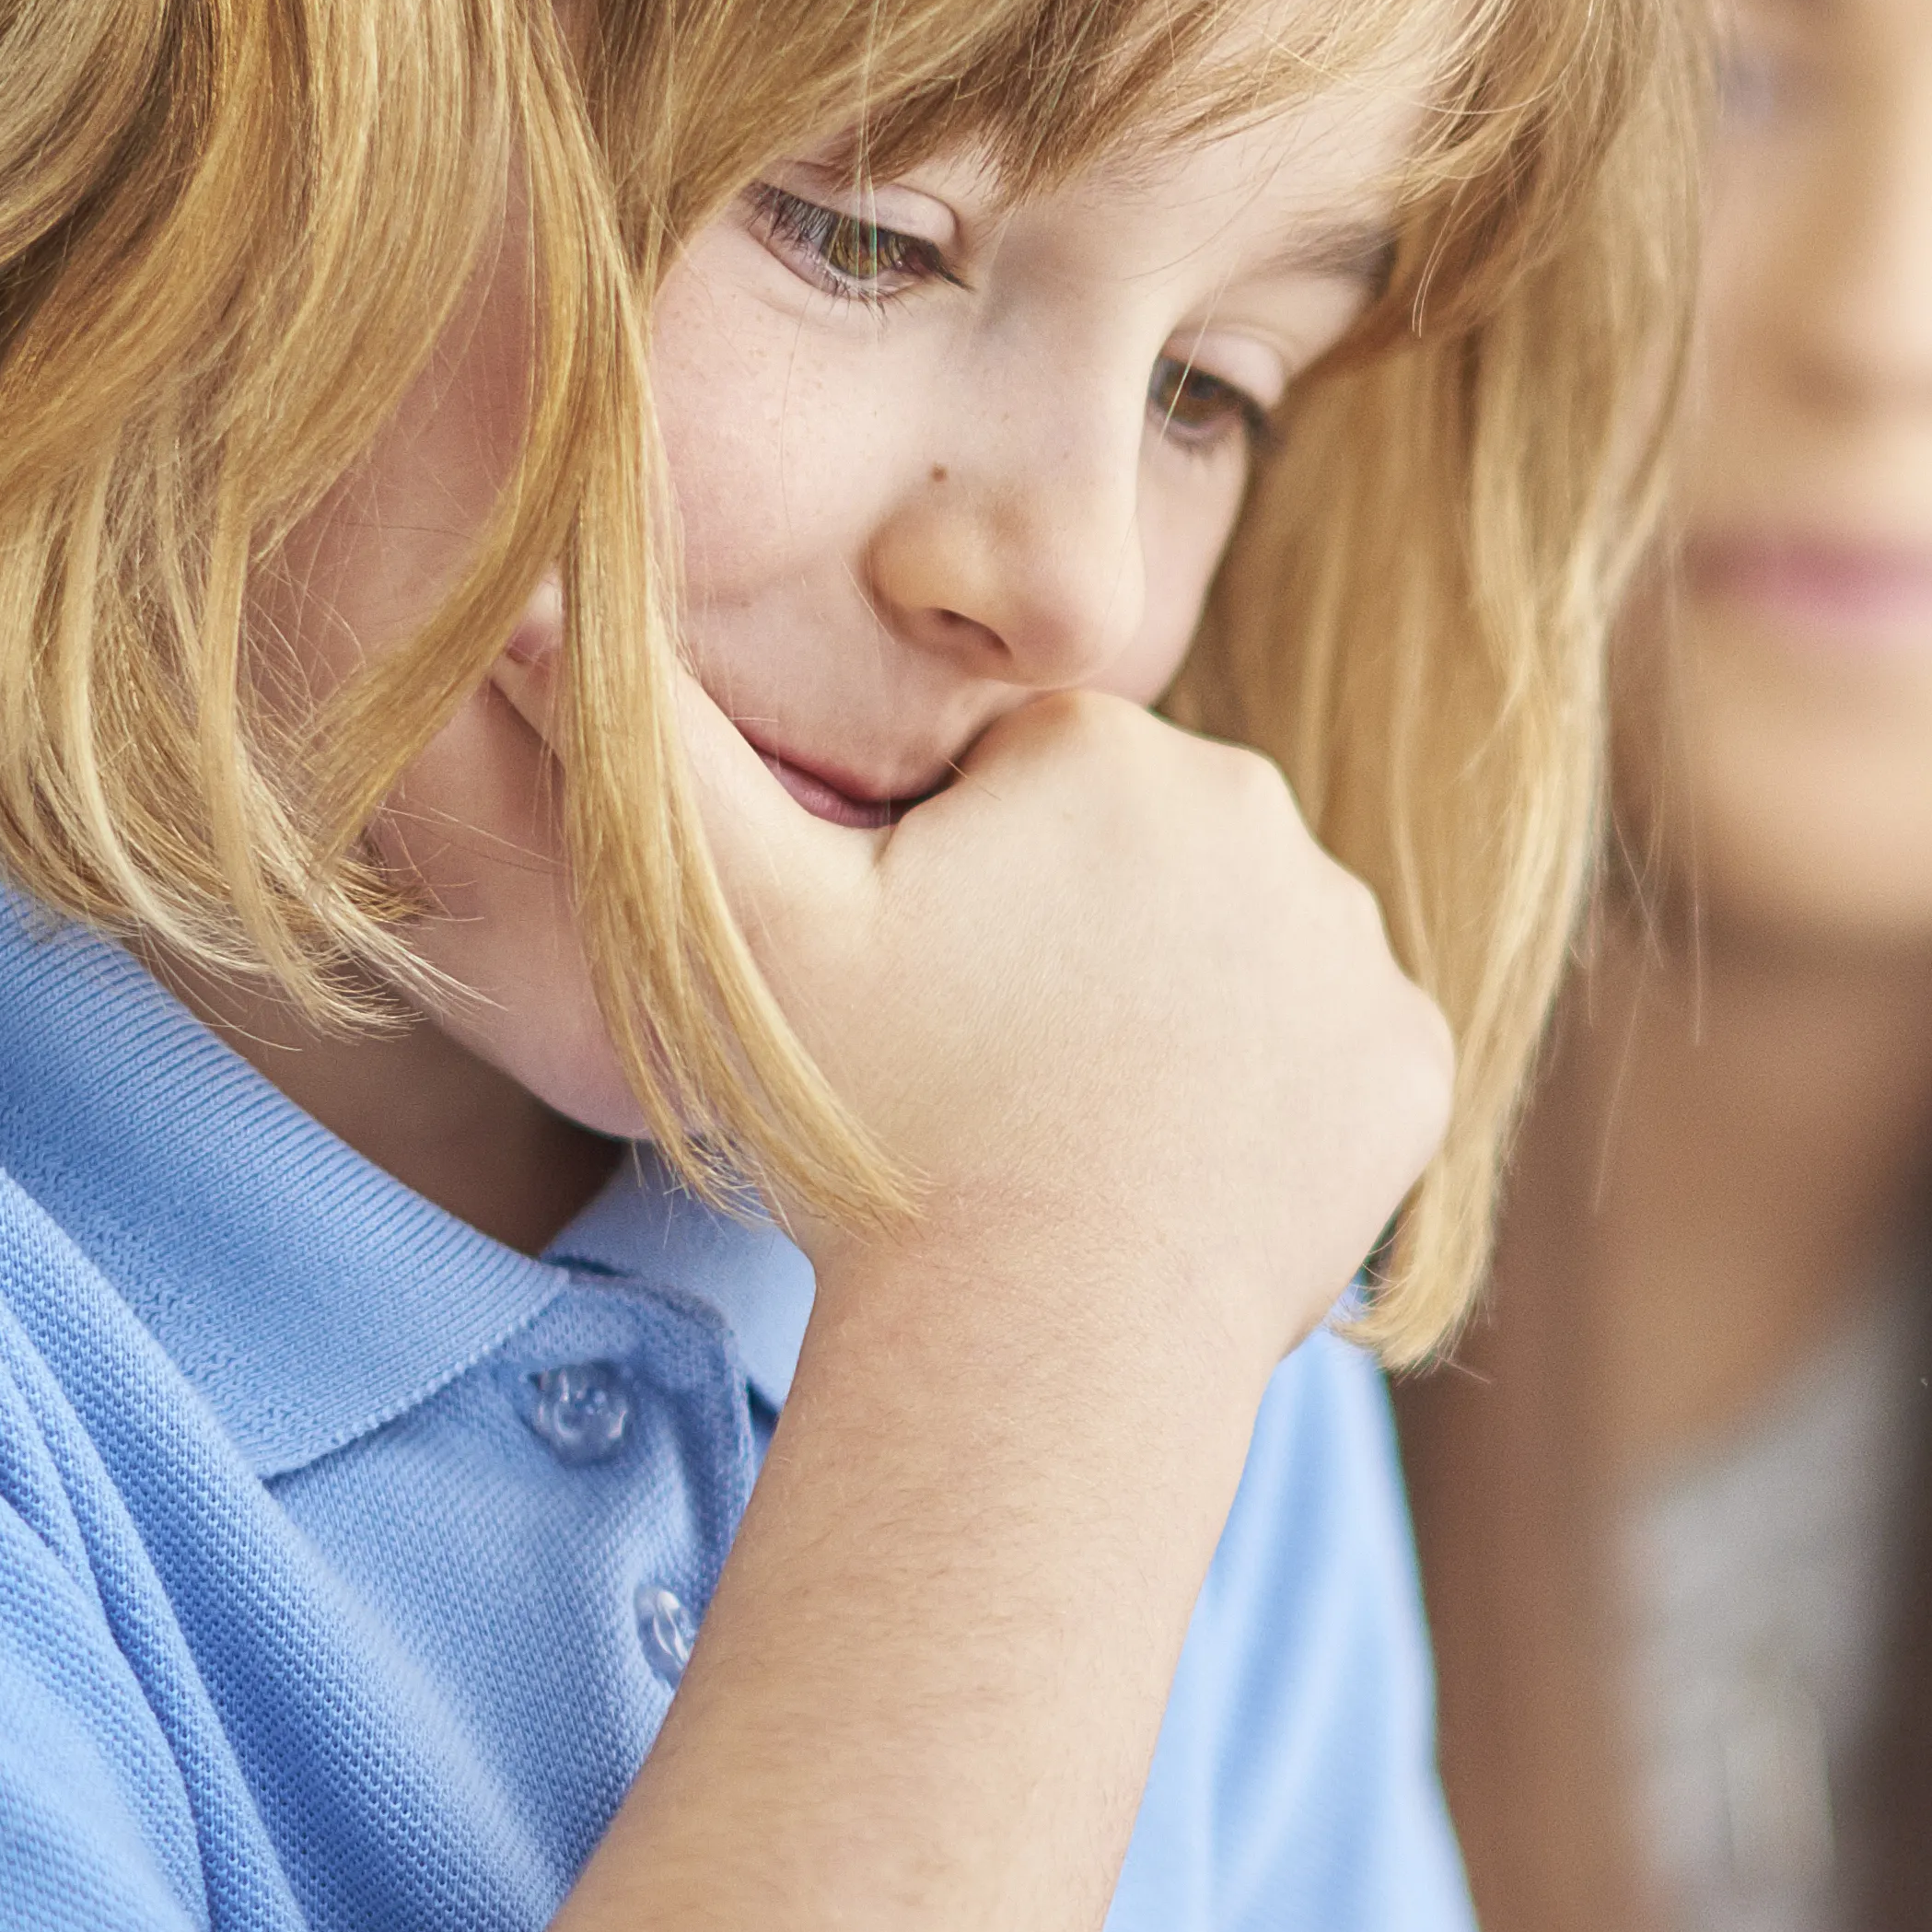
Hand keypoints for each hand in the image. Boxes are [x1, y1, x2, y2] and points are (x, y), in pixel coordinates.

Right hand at [672, 683, 1449, 1375]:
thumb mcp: (734, 934)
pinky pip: (1332, 1053)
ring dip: (1174, 1011)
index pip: (1026, 776)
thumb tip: (521, 588)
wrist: (1041, 1344)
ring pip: (1241, 947)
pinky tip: (1180, 1169)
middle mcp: (1262, 815)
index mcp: (1108, 752)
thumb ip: (645, 749)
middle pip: (1143, 853)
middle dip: (1074, 934)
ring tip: (1080, 1122)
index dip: (956, 880)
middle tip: (995, 1064)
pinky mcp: (1410, 1064)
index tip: (926, 985)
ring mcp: (1354, 944)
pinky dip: (1271, 1104)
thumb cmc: (877, 1130)